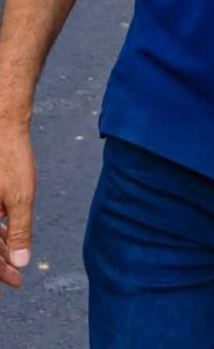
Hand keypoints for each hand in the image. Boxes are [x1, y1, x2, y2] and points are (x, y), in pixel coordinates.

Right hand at [0, 120, 36, 292]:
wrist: (3, 122)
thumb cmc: (11, 158)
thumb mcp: (21, 198)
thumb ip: (20, 232)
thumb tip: (21, 262)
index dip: (0, 272)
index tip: (16, 281)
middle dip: (0, 262)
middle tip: (17, 275)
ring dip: (0, 245)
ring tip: (16, 257)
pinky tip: (9, 230)